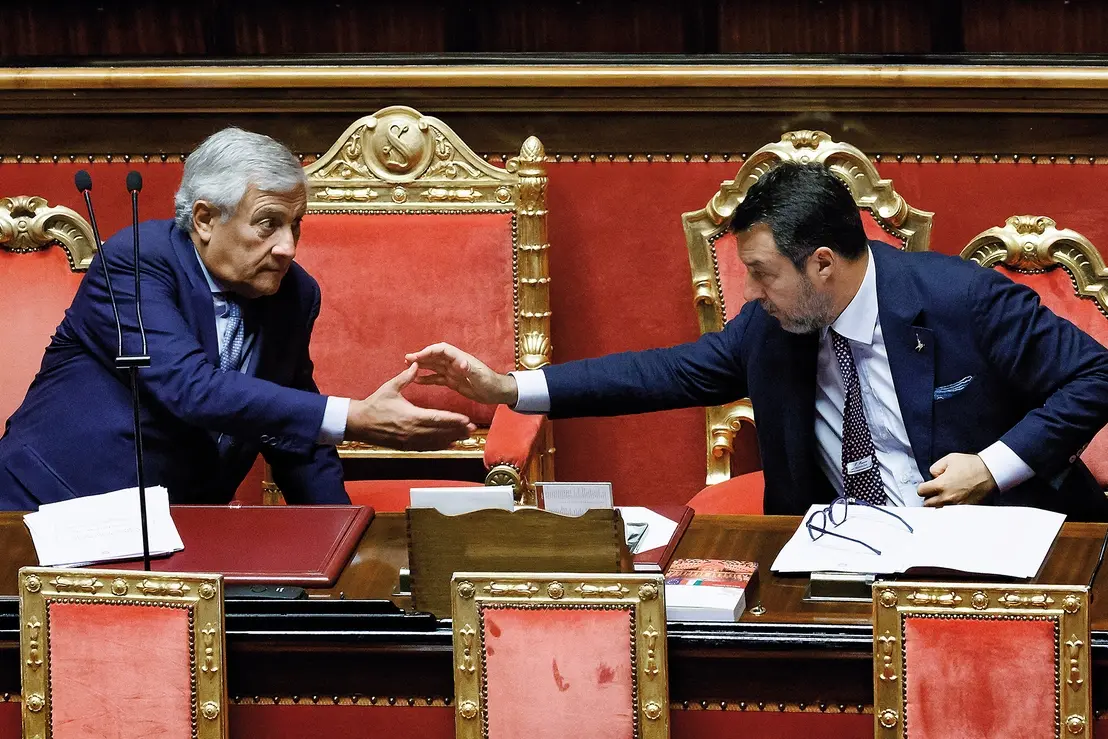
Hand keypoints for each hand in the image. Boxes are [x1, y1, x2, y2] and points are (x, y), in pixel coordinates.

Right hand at [345, 363, 475, 450]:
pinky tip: (450, 444)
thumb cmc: (374, 404)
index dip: (453, 419)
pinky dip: (439, 446)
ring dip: (451, 439)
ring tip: (465, 436)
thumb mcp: (390, 388)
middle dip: (457, 430)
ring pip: (435, 442)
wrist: (359, 423)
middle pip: (440, 432)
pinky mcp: (406, 446)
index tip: (466, 419)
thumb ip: (405, 377)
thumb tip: (416, 365)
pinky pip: (426, 448)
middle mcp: (412, 431)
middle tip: (472, 428)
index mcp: (410, 416)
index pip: (437, 418)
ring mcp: (409, 440)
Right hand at [404, 342, 517, 405]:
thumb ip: (470, 370)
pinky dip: (427, 379)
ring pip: (434, 366)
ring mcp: (453, 372)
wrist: (497, 392)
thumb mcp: (481, 377)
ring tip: (408, 367)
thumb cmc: (491, 383)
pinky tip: (417, 381)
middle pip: (435, 356)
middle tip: (406, 359)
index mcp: (460, 358)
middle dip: (421, 356)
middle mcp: (455, 363)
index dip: (429, 351)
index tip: (417, 356)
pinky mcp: (453, 381)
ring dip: (422, 365)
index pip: (442, 350)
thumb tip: (461, 363)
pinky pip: (437, 378)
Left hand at [916, 453, 996, 507]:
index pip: (921, 491)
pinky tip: (953, 501)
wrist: (991, 473)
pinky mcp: (965, 509)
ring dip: (938, 504)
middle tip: (936, 491)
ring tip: (944, 496)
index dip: (924, 487)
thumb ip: (935, 468)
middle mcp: (947, 498)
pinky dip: (949, 508)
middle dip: (929, 496)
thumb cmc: (972, 465)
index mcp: (941, 485)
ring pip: (938, 510)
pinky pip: (950, 513)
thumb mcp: (949, 459)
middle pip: (927, 504)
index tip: (928, 485)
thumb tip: (933, 476)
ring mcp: (956, 506)